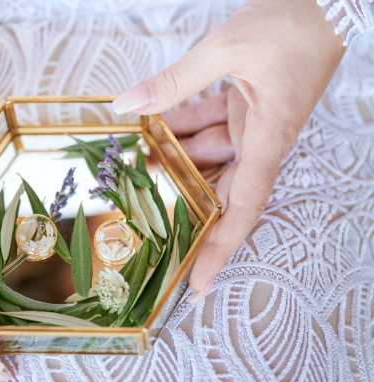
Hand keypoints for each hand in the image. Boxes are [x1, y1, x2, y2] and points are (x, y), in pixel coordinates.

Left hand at [113, 0, 344, 300]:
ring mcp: (252, 123)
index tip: (200, 282)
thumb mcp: (225, 49)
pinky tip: (154, 123)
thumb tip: (126, 104)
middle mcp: (260, 140)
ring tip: (137, 166)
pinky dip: (183, 124)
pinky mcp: (246, 105)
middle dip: (187, 208)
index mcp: (267, 139)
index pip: (243, 208)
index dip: (220, 248)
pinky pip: (209, 124)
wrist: (326, 0)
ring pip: (209, 156)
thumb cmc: (292, 24)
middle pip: (220, 191)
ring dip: (176, 160)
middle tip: (149, 228)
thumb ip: (174, 81)